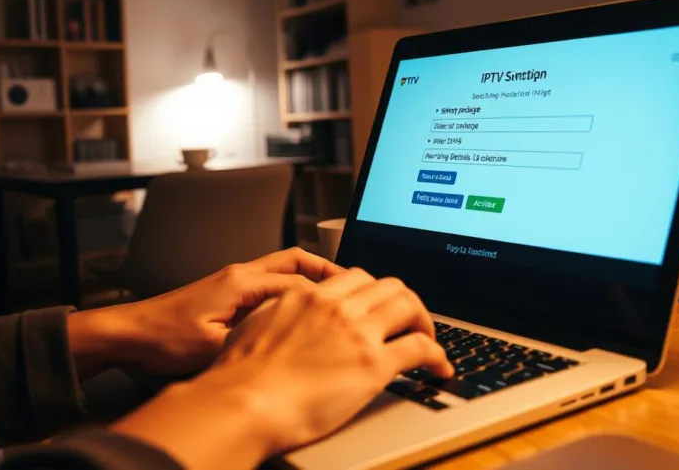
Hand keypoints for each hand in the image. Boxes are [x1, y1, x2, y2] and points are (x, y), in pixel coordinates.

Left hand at [66, 248, 343, 378]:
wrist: (130, 335)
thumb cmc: (164, 338)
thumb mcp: (213, 346)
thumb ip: (253, 338)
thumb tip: (288, 340)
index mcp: (242, 282)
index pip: (298, 275)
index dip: (329, 285)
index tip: (353, 292)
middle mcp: (240, 275)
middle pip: (294, 262)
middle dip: (326, 271)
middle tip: (352, 286)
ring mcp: (232, 282)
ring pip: (282, 271)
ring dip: (307, 280)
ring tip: (332, 297)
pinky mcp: (225, 294)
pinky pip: (268, 284)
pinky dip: (288, 291)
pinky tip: (296, 311)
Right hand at [110, 268, 451, 469]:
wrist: (242, 401)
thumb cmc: (237, 376)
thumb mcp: (253, 327)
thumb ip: (276, 315)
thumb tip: (282, 318)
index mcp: (307, 297)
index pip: (354, 277)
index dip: (373, 290)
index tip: (378, 304)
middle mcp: (336, 306)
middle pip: (387, 284)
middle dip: (403, 300)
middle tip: (409, 319)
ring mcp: (357, 332)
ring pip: (408, 304)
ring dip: (425, 320)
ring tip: (429, 338)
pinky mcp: (374, 363)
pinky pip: (420, 348)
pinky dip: (438, 355)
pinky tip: (440, 367)